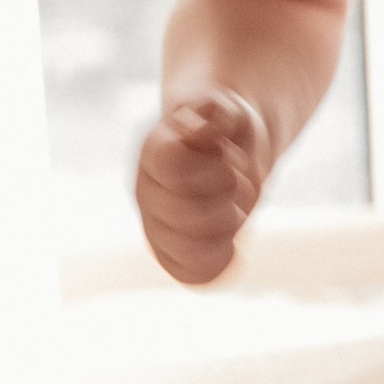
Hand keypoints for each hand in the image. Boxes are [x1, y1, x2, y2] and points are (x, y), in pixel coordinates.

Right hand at [135, 89, 272, 283]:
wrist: (226, 148)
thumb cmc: (227, 128)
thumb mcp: (229, 109)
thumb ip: (218, 113)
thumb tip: (208, 128)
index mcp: (153, 151)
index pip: (176, 168)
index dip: (215, 167)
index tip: (227, 156)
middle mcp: (146, 191)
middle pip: (188, 214)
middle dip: (229, 198)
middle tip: (237, 182)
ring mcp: (155, 226)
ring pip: (192, 249)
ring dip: (229, 229)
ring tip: (234, 210)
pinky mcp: (170, 254)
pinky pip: (194, 275)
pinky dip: (222, 260)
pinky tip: (232, 242)